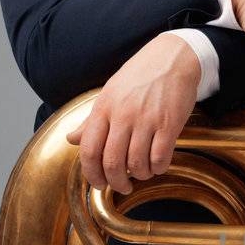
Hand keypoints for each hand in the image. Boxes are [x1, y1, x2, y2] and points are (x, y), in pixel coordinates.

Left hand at [65, 35, 200, 193]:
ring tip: (143, 172)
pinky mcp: (169, 124)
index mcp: (104, 108)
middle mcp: (123, 115)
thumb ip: (91, 120)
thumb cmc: (140, 76)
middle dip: (117, 182)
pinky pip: (160, 158)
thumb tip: (71, 139)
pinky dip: (158, 168)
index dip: (92, 174)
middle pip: (113, 163)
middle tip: (123, 186)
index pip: (89, 150)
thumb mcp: (110, 93)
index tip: (99, 184)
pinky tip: (158, 164)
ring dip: (140, 175)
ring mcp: (147, 120)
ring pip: (137, 164)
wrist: (174, 58)